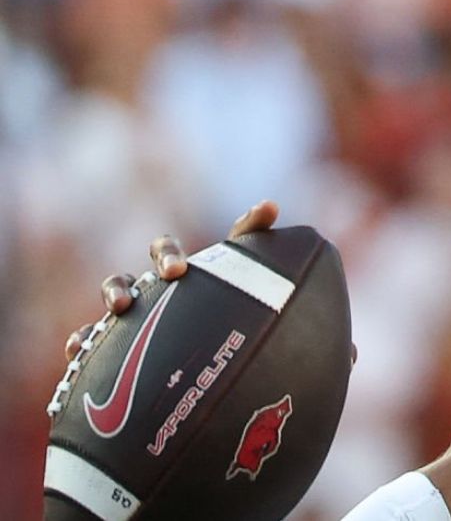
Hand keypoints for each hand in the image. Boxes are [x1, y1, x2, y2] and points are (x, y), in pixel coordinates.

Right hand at [62, 201, 278, 358]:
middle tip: (125, 305)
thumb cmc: (231, 297)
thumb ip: (254, 236)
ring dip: (94, 321)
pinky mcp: (114, 348)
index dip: (164, 255)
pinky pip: (89, 344)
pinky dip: (80, 343)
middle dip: (117, 289)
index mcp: (174, 270)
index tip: (176, 271)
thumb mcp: (247, 270)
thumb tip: (270, 204)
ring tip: (101, 334)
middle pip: (121, 280)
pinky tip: (76, 351)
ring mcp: (127, 318)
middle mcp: (145, 291)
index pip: (162, 250)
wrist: (224, 344)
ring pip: (100, 316)